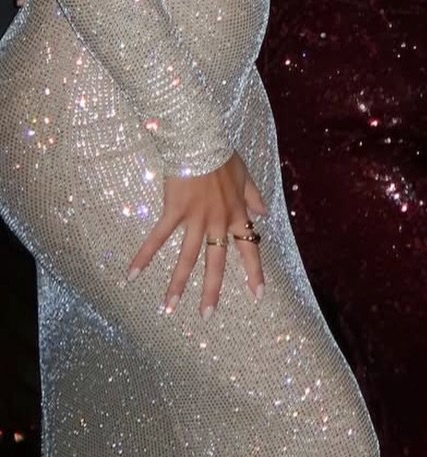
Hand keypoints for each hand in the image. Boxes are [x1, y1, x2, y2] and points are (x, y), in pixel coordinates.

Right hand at [127, 152, 265, 316]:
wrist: (201, 141)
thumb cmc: (223, 156)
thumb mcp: (245, 176)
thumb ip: (254, 196)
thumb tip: (263, 213)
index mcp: (237, 214)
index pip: (249, 248)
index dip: (253, 272)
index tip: (258, 295)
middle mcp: (219, 221)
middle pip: (217, 262)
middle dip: (212, 290)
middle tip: (207, 316)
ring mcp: (196, 218)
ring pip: (188, 257)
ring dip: (176, 284)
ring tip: (168, 307)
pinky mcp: (175, 211)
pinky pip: (159, 237)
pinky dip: (144, 256)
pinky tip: (131, 274)